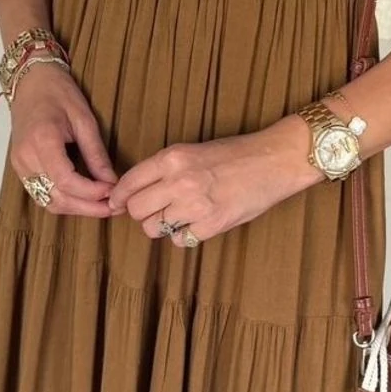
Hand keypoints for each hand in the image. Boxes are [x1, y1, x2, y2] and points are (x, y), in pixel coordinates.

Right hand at [8, 64, 117, 215]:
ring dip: (77, 209)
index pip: (67, 181)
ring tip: (103, 206)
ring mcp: (20, 165)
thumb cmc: (58, 93)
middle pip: (57, 198)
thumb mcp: (84, 119)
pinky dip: (64, 201)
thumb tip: (112, 181)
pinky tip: (84, 199)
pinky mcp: (20, 169)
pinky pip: (42, 195)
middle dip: (88, 207)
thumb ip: (96, 154)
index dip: (92, 192)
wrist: (30, 82)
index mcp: (42, 140)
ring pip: (49, 202)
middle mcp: (26, 157)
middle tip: (114, 207)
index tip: (113, 191)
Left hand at [106, 118, 319, 245]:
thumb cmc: (235, 155)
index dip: (119, 197)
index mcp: (172, 158)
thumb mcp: (193, 151)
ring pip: (153, 229)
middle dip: (141, 213)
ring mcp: (195, 205)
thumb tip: (135, 192)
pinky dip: (184, 236)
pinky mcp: (212, 225)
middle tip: (155, 211)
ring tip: (179, 217)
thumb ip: (165, 169)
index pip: (129, 183)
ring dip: (162, 226)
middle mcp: (179, 181)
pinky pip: (179, 241)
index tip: (116, 204)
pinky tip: (197, 223)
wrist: (273, 161)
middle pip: (136, 210)